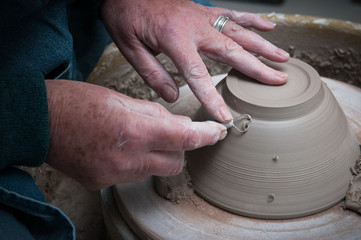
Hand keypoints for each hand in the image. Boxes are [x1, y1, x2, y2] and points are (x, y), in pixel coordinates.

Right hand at [45, 80, 225, 189]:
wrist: (40, 121)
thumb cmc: (78, 102)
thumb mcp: (121, 98)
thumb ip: (156, 115)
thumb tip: (180, 123)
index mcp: (135, 131)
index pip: (185, 138)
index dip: (207, 135)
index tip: (218, 132)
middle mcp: (128, 159)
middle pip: (176, 162)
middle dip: (180, 148)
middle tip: (170, 132)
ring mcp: (115, 175)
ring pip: (154, 170)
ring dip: (155, 156)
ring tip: (136, 137)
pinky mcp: (103, 183)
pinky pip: (132, 176)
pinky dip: (135, 163)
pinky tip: (119, 148)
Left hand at [101, 0, 288, 122]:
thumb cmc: (125, 14)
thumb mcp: (130, 47)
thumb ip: (152, 73)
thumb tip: (172, 96)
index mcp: (175, 39)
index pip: (199, 76)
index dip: (214, 99)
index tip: (226, 117)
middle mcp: (195, 27)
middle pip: (232, 52)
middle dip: (257, 69)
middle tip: (278, 81)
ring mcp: (202, 16)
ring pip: (239, 33)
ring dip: (262, 46)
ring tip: (282, 58)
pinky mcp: (204, 10)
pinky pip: (233, 14)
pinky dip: (252, 20)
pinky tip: (267, 27)